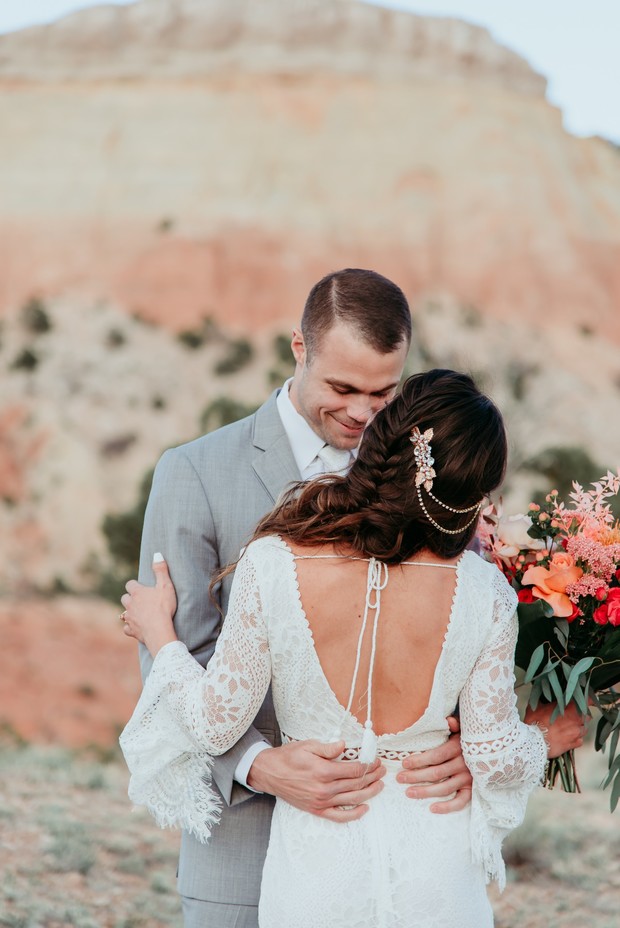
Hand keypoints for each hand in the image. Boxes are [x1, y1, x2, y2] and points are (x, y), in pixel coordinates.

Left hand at [121, 553, 177, 656]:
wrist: (159, 630)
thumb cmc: (163, 607)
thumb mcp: (165, 585)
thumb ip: (161, 570)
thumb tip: (157, 554)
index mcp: (138, 592)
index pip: (130, 584)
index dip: (135, 585)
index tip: (141, 587)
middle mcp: (130, 604)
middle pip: (124, 598)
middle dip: (130, 598)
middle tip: (140, 600)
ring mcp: (129, 618)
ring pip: (124, 613)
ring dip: (129, 612)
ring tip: (138, 613)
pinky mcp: (131, 630)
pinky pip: (127, 628)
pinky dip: (130, 627)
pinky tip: (136, 628)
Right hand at [247, 739, 385, 822]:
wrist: (270, 773)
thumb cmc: (288, 757)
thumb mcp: (308, 745)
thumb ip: (328, 747)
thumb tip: (345, 746)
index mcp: (323, 771)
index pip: (354, 770)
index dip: (368, 765)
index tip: (375, 760)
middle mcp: (324, 789)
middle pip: (356, 784)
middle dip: (372, 777)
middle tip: (381, 770)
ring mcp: (321, 802)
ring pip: (352, 800)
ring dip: (369, 793)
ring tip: (379, 785)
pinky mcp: (317, 810)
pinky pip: (339, 816)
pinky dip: (354, 814)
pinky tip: (365, 808)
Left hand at [397, 715, 472, 813]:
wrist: (491, 751)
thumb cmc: (469, 739)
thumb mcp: (464, 728)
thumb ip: (454, 724)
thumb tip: (447, 720)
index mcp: (458, 748)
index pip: (436, 756)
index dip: (420, 760)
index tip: (404, 763)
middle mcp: (464, 764)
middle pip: (437, 773)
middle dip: (416, 776)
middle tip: (400, 778)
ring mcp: (468, 779)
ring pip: (445, 788)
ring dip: (426, 792)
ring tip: (408, 792)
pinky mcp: (472, 790)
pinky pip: (460, 802)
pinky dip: (447, 807)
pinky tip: (432, 808)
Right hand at [524, 701, 586, 757]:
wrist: (534, 741)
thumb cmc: (535, 722)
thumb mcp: (536, 707)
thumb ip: (541, 700)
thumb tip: (540, 694)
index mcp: (569, 709)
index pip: (587, 702)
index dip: (589, 700)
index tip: (589, 700)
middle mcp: (575, 721)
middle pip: (587, 716)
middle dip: (582, 715)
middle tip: (573, 714)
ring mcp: (575, 734)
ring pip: (584, 729)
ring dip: (579, 727)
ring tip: (570, 727)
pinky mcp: (572, 744)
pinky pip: (580, 741)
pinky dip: (576, 739)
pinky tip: (568, 737)